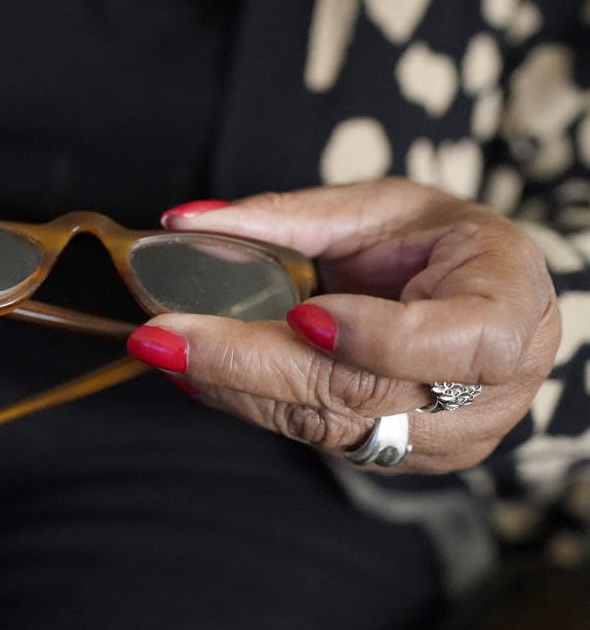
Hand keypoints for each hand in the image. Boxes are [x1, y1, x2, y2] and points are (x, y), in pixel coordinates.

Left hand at [127, 180, 561, 472]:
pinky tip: (193, 373)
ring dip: (230, 387)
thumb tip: (183, 221)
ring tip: (161, 350)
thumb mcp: (384, 208)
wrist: (489, 306)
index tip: (301, 313)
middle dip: (247, 365)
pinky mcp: (393, 457)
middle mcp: (479, 400)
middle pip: (354, 393)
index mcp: (505, 319)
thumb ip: (290, 216)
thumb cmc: (446, 245)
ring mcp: (435, 442)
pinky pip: (310, 436)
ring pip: (320, 425)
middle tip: (161, 337)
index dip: (372, 336)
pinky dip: (245, 401)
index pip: (443, 344)